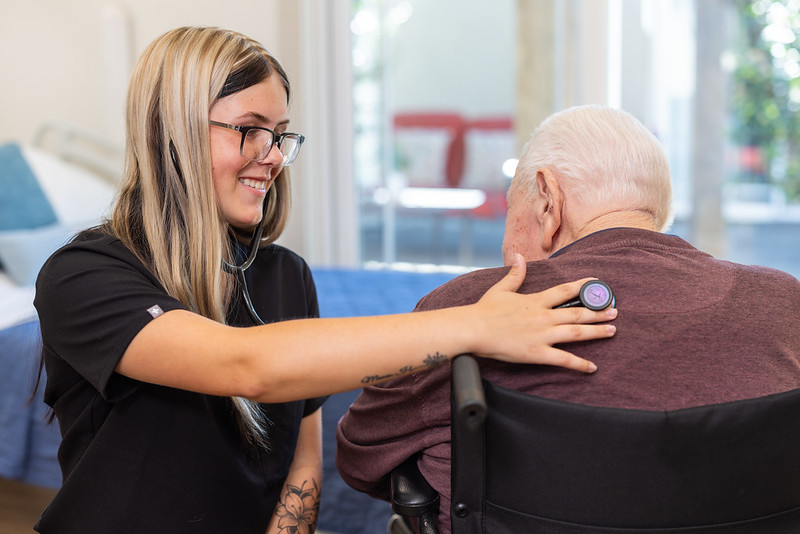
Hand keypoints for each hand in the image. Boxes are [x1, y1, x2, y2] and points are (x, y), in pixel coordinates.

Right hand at [469, 254, 615, 371]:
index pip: (565, 291)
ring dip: (596, 332)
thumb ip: (514, 274)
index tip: (598, 284)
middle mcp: (543, 316)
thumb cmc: (484, 310)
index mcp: (535, 300)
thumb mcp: (500, 289)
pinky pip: (563, 359)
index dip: (583, 286)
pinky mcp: (537, 353)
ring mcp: (542, 335)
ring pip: (576, 333)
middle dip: (598, 312)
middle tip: (615, 311)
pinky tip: (592, 367)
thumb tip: (519, 256)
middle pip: (577, 313)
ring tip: (612, 330)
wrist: (473, 329)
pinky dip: (579, 364)